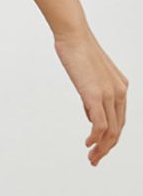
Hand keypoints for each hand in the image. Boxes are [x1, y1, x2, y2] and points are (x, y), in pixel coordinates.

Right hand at [53, 26, 127, 165]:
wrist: (74, 35)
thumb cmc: (77, 51)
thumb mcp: (90, 76)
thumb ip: (93, 95)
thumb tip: (90, 113)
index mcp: (121, 87)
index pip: (120, 119)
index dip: (111, 137)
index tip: (98, 148)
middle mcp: (119, 92)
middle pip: (119, 129)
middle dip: (107, 148)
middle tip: (95, 159)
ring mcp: (109, 94)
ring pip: (112, 131)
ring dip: (102, 148)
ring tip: (92, 158)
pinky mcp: (95, 95)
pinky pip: (101, 124)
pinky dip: (96, 138)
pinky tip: (88, 143)